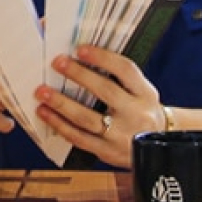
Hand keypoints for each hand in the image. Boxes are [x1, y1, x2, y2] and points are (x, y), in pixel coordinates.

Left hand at [34, 44, 164, 166]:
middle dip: (79, 75)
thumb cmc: (141, 112)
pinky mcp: (108, 152)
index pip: (126, 70)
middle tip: (57, 63)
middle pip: (106, 91)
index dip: (103, 58)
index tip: (81, 49)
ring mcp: (123, 136)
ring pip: (88, 118)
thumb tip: (82, 57)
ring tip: (42, 92)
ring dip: (62, 104)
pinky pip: (80, 138)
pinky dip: (60, 125)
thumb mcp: (141, 93)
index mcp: (145, 94)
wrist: (159, 149)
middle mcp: (137, 114)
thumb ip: (118, 78)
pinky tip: (46, 114)